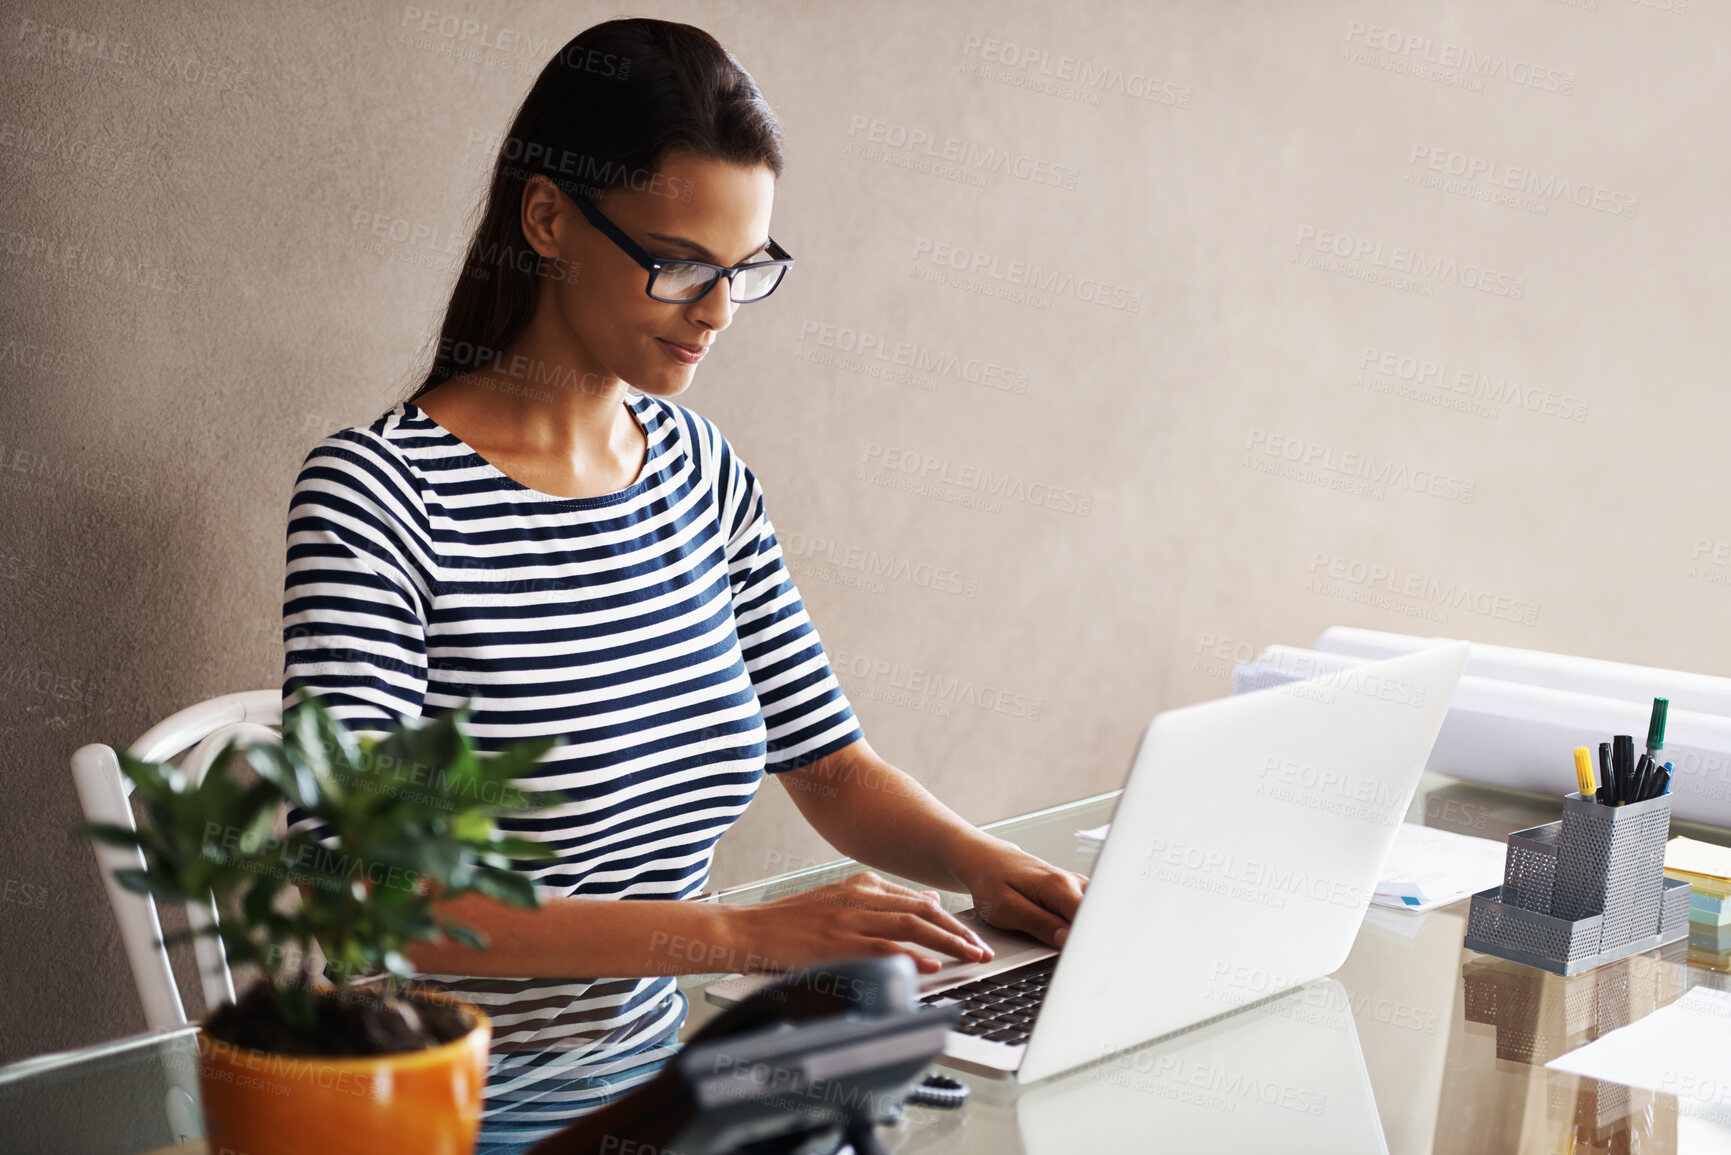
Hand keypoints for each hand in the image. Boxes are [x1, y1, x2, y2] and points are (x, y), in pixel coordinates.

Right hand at [731, 871, 994, 975]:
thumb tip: (928, 900)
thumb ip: (886, 898)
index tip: (974, 938)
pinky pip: (880, 948)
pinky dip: (909, 956)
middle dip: (958, 931)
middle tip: (983, 950)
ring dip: (945, 943)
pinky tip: (930, 965)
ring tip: (970, 957)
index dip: (952, 920)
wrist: (751, 930)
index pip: (920, 902)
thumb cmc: (795, 920)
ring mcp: (848, 920)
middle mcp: (860, 897)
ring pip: (909, 927)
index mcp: (863, 885)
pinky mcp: (836, 943)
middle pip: (922, 911)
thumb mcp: (844, 897)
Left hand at [952, 836, 1088, 948]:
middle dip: (1091, 939)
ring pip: (1093, 916)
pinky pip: (1086, 913)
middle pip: (1098, 917)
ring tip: (1065, 941)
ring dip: (1085, 932)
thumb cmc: (993, 881)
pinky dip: (1080, 927)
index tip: (1078, 954)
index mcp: (1059, 886)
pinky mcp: (1075, 892)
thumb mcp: (1007, 909)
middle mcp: (1074, 882)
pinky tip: (1067, 933)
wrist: (989, 861)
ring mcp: (1077, 886)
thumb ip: (1039, 924)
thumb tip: (1066, 940)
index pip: (1089, 917)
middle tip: (1073, 954)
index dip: (1087, 939)